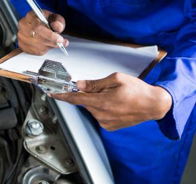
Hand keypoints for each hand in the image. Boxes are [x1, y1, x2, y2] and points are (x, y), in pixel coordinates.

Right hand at [17, 9, 68, 54]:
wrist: (41, 26)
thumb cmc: (47, 21)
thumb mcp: (55, 18)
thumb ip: (58, 21)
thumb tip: (57, 27)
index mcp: (30, 16)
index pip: (37, 27)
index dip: (50, 34)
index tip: (60, 39)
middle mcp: (23, 25)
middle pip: (38, 38)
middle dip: (52, 42)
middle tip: (62, 42)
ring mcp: (21, 36)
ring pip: (38, 46)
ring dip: (49, 46)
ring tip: (54, 42)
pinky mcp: (22, 45)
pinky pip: (36, 51)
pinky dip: (45, 50)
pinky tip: (47, 45)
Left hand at [50, 73, 172, 130]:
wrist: (154, 105)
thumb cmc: (138, 90)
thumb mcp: (115, 79)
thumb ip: (95, 83)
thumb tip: (79, 85)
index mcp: (102, 102)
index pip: (75, 98)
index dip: (62, 95)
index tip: (52, 93)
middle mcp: (102, 114)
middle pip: (85, 101)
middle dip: (88, 93)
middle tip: (103, 88)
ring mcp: (106, 122)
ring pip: (92, 107)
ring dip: (97, 100)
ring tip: (114, 96)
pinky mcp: (109, 126)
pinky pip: (99, 114)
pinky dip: (102, 107)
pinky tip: (115, 104)